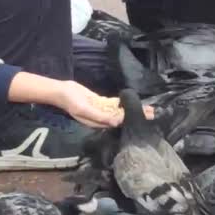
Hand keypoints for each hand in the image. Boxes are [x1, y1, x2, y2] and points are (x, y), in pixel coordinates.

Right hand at [7, 72, 152, 127]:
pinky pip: (114, 104)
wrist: (61, 92)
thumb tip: (117, 122)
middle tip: (152, 114)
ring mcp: (101, 110)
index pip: (120, 123)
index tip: (145, 120)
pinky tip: (133, 102)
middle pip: (123, 117)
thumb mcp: (85, 109)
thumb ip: (101, 116)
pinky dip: (123, 103)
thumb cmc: (71, 102)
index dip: (132, 122)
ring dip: (133, 109)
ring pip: (121, 110)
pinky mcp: (100, 102)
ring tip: (147, 108)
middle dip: (137, 116)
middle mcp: (102, 118)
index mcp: (99, 123)